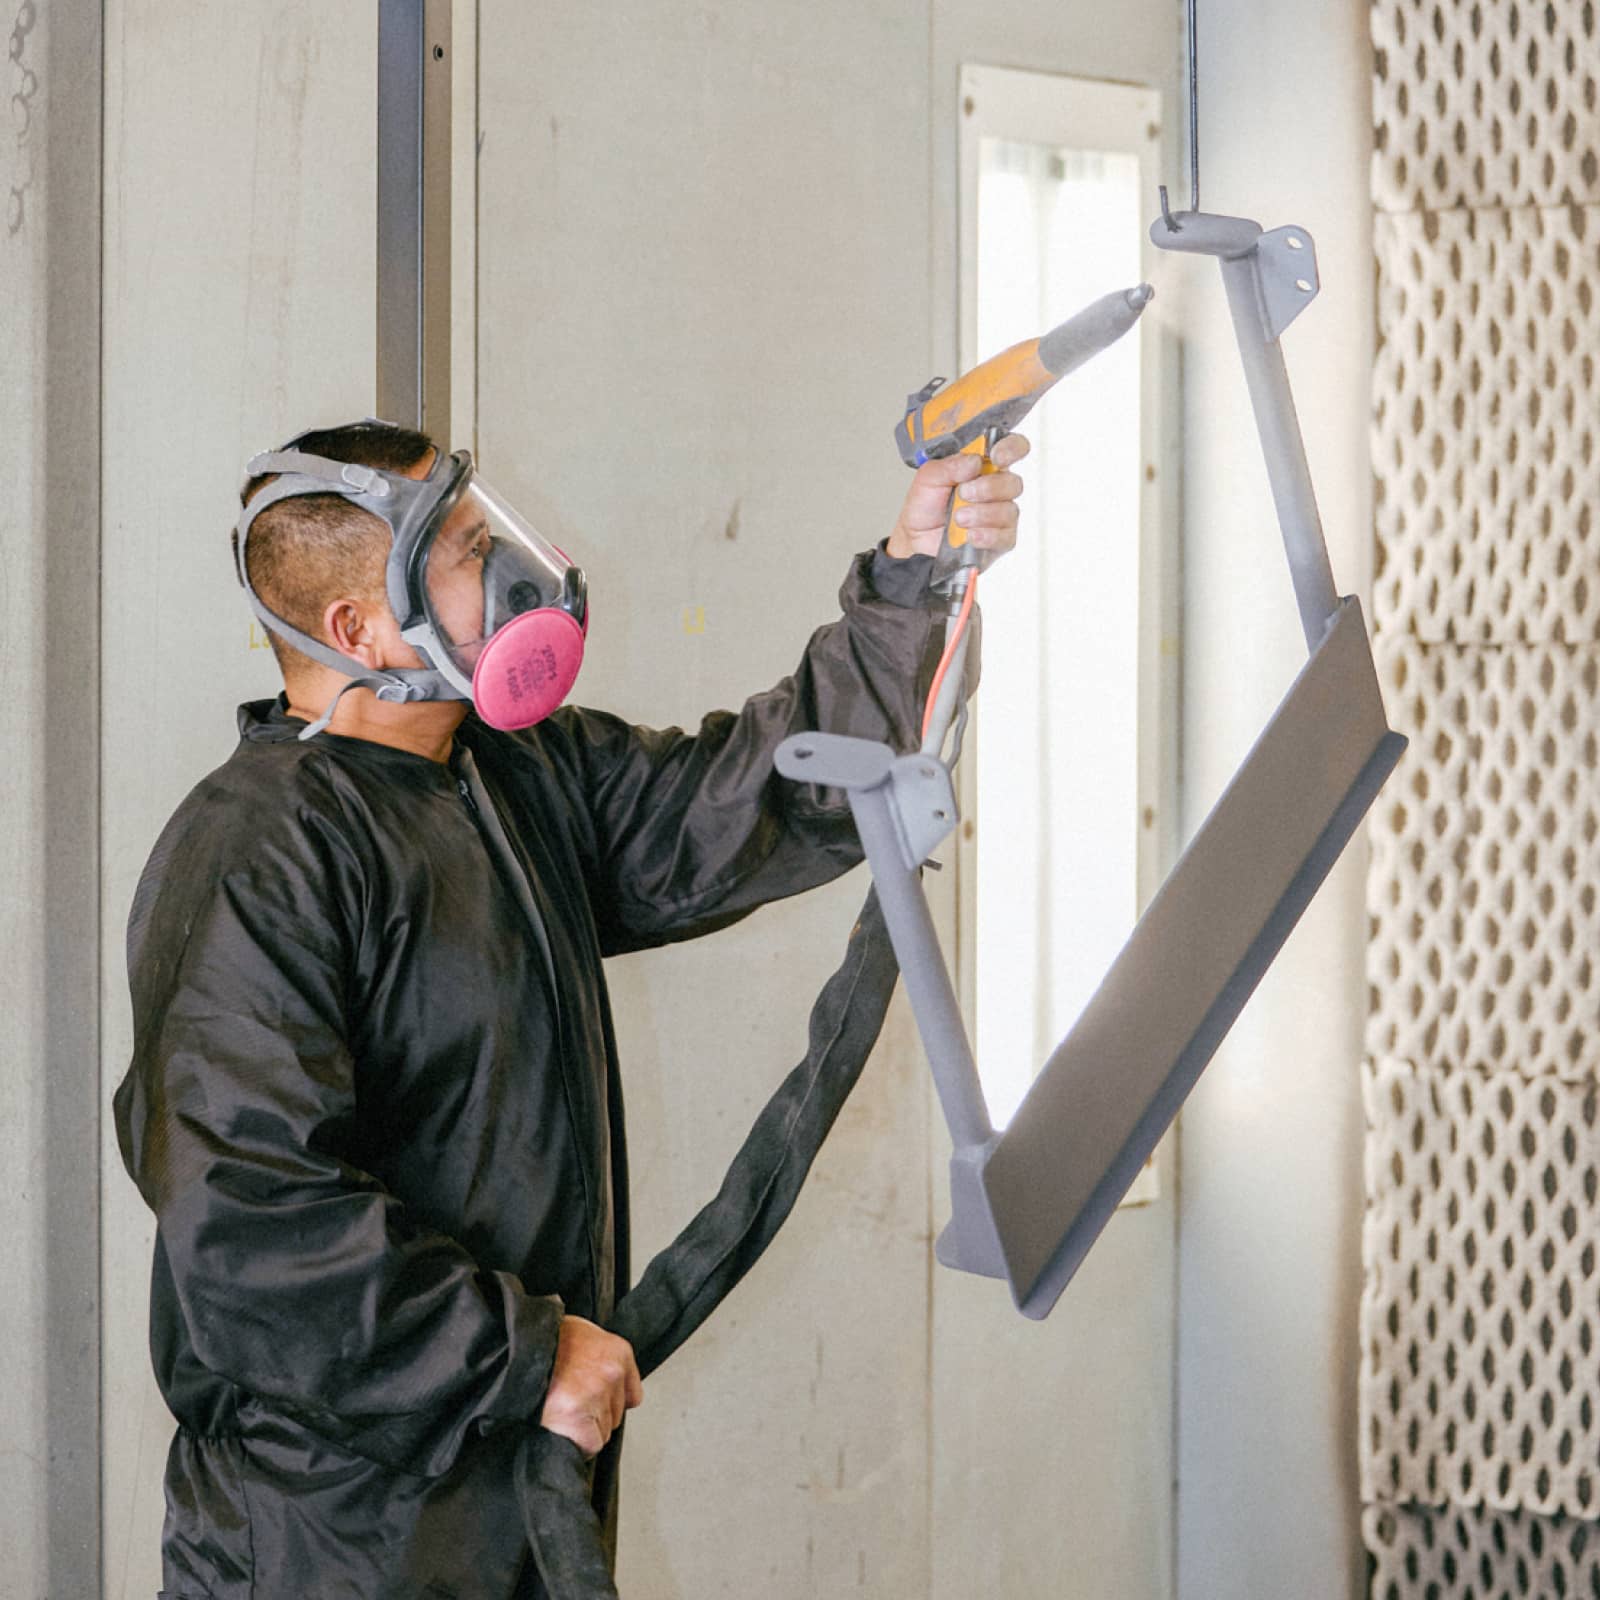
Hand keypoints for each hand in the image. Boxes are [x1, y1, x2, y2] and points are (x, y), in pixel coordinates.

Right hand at [538, 1315, 643, 1456]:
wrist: (518, 1349)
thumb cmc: (546, 1342)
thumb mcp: (582, 1334)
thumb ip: (600, 1356)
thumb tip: (602, 1378)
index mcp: (618, 1351)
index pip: (632, 1395)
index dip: (609, 1403)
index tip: (593, 1402)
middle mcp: (613, 1373)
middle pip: (615, 1416)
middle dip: (594, 1416)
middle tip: (568, 1401)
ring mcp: (597, 1395)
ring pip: (603, 1433)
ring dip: (583, 1430)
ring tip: (560, 1409)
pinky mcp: (579, 1417)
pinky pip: (590, 1446)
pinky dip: (575, 1443)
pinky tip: (559, 1424)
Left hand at [885, 432, 1030, 560]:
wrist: (916, 539)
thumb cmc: (925, 506)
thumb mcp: (929, 477)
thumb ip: (949, 465)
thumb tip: (974, 461)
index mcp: (983, 466)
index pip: (1012, 449)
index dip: (1011, 448)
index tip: (996, 457)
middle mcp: (996, 489)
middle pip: (1013, 483)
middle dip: (988, 488)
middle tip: (963, 493)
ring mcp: (1000, 515)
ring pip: (1008, 510)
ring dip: (981, 514)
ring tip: (958, 518)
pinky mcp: (1000, 540)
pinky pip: (1005, 536)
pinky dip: (986, 535)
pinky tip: (970, 534)